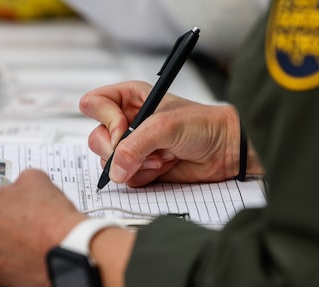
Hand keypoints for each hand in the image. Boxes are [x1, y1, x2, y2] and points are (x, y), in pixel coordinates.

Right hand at [80, 80, 244, 186]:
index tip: (124, 130)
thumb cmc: (203, 125)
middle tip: (143, 150)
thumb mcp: (165, 126)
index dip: (105, 119)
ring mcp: (133, 146)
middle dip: (118, 150)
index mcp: (130, 98)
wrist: (224, 151)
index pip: (94, 104)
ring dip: (134, 165)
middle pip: (97, 137)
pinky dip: (142, 176)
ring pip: (109, 161)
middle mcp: (127, 122)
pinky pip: (125, 177)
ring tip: (160, 158)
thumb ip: (135, 145)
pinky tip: (163, 167)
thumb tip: (115, 169)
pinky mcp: (140, 167)